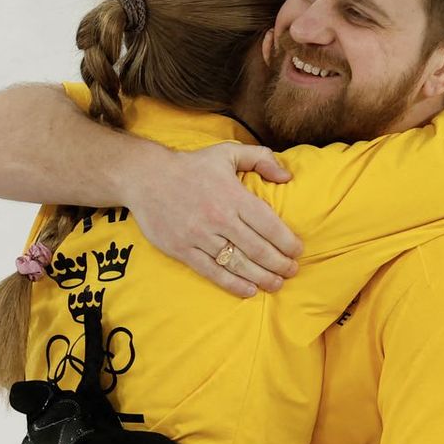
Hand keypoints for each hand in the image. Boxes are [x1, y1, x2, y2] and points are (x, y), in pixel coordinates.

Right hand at [120, 142, 304, 296]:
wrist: (145, 177)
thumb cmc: (191, 166)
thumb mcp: (227, 152)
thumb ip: (260, 158)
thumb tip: (287, 176)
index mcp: (232, 195)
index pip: (269, 225)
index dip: (287, 242)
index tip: (298, 251)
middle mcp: (218, 218)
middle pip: (257, 249)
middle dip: (279, 264)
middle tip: (291, 271)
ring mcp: (199, 236)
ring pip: (237, 263)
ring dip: (261, 277)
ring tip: (276, 284)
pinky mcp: (182, 249)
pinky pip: (212, 272)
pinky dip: (233, 284)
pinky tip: (249, 290)